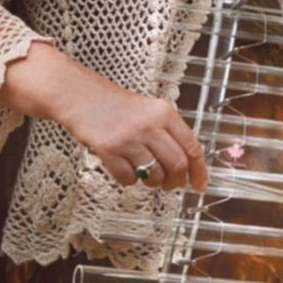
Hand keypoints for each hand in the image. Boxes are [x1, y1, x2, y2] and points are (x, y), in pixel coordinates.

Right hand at [0, 43, 208, 193]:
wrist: (82, 96)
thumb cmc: (117, 106)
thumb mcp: (150, 111)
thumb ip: (169, 133)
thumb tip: (189, 165)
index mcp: (164, 113)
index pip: (192, 147)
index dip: (199, 171)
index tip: (200, 186)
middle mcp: (150, 124)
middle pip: (177, 165)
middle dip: (176, 181)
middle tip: (170, 185)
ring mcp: (129, 137)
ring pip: (154, 175)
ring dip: (152, 181)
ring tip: (143, 171)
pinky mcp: (109, 149)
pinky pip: (129, 178)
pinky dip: (129, 180)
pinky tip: (123, 167)